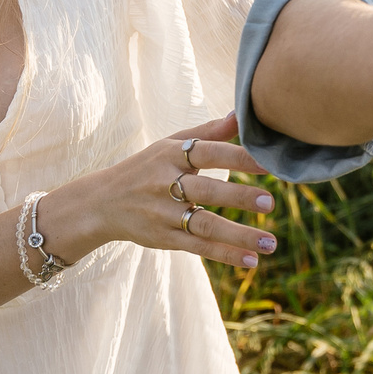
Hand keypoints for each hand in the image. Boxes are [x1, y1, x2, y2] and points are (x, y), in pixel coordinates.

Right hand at [91, 112, 279, 270]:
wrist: (102, 202)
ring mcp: (164, 214)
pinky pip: (198, 247)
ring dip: (238, 235)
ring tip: (270, 243)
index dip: (237, 157)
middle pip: (206, 191)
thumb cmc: (146, 167)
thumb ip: (208, 131)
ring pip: (204, 224)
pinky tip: (251, 259)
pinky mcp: (164, 238)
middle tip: (269, 202)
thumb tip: (240, 114)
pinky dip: (225, 254)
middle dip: (238, 197)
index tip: (267, 163)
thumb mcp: (170, 144)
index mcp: (171, 156)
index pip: (208, 153)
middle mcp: (166, 184)